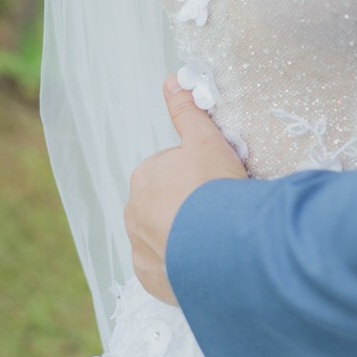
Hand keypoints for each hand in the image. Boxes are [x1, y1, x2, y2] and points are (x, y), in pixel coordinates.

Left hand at [125, 75, 246, 304]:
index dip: (199, 173)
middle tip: (218, 208)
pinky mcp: (150, 278)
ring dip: (184, 234)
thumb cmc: (214, 186)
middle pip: (166, 202)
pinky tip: (204, 259)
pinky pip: (165, 267)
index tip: (217, 182)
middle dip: (188, 205)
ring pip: (164, 234)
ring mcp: (140, 248)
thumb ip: (187, 110)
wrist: (222, 246)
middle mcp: (133, 212)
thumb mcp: (206, 139)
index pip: (172, 169)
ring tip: (214, 235)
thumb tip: (172, 79)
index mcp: (145, 176)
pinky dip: (182, 264)